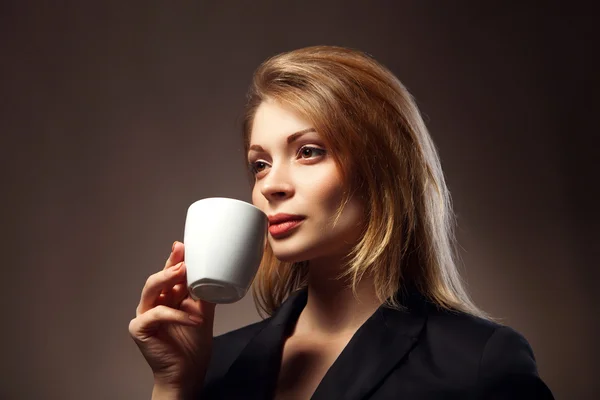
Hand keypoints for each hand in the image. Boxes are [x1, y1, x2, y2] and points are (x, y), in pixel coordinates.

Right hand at [129, 241, 215, 396]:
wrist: (188, 372)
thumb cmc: (193, 344)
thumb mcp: (204, 312)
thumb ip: (204, 293)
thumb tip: (215, 270)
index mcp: (167, 296)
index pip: (170, 273)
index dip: (176, 258)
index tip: (184, 245)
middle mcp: (154, 303)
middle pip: (158, 278)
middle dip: (170, 264)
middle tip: (183, 257)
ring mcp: (144, 314)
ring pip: (151, 289)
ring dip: (167, 279)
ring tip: (184, 273)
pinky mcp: (140, 328)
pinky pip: (157, 314)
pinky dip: (177, 315)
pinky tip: (194, 319)